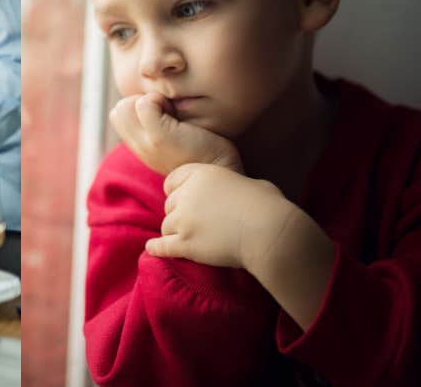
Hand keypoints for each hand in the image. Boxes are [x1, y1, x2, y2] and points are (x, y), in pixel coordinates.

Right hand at [110, 93, 242, 174]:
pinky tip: (178, 112)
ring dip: (149, 100)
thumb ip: (158, 125)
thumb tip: (155, 100)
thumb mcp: (173, 139)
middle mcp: (138, 147)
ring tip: (171, 112)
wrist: (221, 169)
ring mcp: (145, 144)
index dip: (138, 107)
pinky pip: (144, 103)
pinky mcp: (159, 137)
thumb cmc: (206, 151)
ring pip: (125, 105)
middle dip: (140, 102)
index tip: (163, 114)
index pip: (118, 115)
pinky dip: (160, 100)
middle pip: (118, 110)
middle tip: (167, 112)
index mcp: (140, 147)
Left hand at [145, 163, 295, 268]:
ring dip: (175, 233)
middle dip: (179, 214)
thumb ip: (234, 185)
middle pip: (169, 205)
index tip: (183, 199)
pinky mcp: (185, 244)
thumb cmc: (269, 206)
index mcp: (201, 174)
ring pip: (166, 226)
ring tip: (189, 240)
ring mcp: (183, 220)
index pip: (173, 180)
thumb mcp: (251, 183)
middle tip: (195, 224)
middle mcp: (187, 194)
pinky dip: (157, 248)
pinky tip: (151, 249)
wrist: (270, 232)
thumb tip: (244, 189)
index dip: (177, 191)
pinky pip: (162, 246)